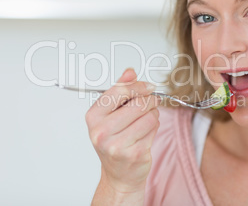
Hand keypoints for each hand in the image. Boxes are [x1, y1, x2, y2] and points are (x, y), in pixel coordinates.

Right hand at [86, 68, 160, 194]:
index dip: (138, 86)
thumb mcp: (111, 113)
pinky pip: (154, 129)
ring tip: (145, 121)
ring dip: (153, 115)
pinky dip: (154, 128)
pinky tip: (145, 133)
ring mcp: (117, 145)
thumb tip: (130, 72)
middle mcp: (102, 131)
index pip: (119, 91)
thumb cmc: (114, 140)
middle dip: (149, 100)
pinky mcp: (135, 154)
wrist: (119, 174)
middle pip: (138, 103)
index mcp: (93, 117)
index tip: (148, 86)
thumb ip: (120, 90)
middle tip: (151, 102)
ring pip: (149, 116)